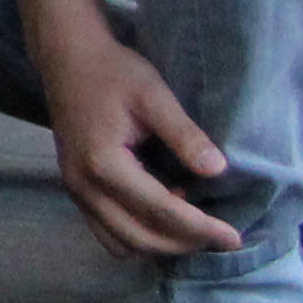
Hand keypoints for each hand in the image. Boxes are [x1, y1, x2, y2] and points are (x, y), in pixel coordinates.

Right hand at [37, 23, 242, 259]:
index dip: (201, 228)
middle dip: (184, 243)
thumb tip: (218, 171)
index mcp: (104, 164)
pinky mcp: (75, 189)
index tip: (234, 237)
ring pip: (121, 243)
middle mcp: (84, 187)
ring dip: (159, 243)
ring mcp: (75, 192)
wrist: (68, 59)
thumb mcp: (154, 95)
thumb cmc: (113, 72)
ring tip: (191, 225)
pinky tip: (159, 214)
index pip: (161, 211)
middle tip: (220, 236)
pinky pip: (106, 233)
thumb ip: (184, 135)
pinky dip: (136, 235)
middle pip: (141, 238)